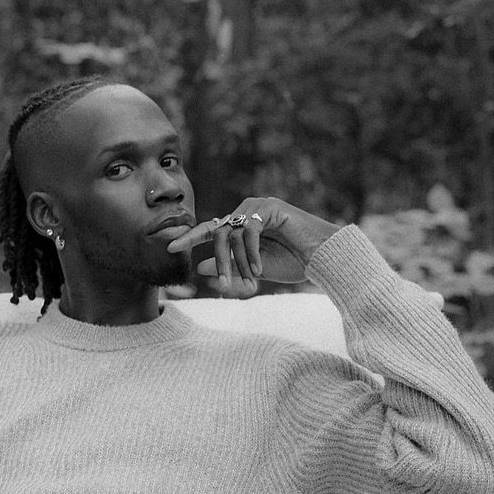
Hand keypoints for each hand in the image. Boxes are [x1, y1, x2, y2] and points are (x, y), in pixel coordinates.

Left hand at [167, 197, 340, 296]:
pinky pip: (248, 232)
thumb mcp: (254, 269)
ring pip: (232, 234)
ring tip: (250, 281)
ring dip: (239, 262)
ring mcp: (258, 207)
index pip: (211, 229)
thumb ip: (230, 265)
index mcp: (242, 225)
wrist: (324, 257)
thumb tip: (202, 266)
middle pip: (218, 234)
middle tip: (226, 286)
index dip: (190, 238)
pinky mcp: (270, 208)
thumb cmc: (293, 263)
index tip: (169, 248)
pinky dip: (251, 254)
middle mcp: (247, 212)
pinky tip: (260, 270)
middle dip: (222, 262)